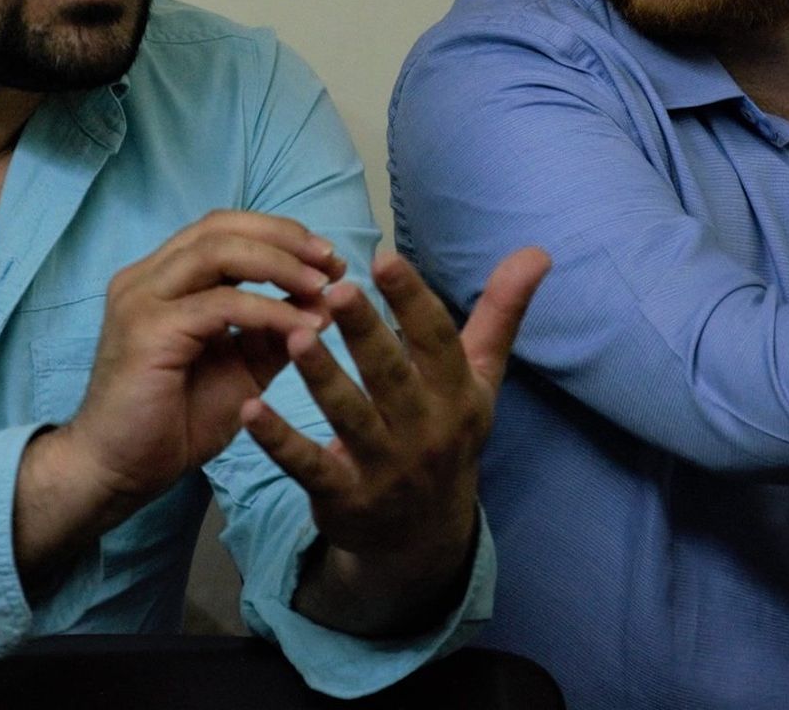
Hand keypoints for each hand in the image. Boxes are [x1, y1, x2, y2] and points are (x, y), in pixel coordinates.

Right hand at [14, 211, 339, 588]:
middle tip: (332, 262)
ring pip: (219, 251)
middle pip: (221, 226)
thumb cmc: (173, 422)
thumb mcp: (238, 368)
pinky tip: (304, 327)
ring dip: (280, 265)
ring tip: (323, 287)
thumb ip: (272, 333)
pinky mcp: (148, 329)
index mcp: (161, 278)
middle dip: (285, 238)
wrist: (118, 472)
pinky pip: (221, 304)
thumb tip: (324, 302)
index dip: (279, 234)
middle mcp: (145, 277)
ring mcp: (141, 298)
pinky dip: (270, 309)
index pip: (222, 228)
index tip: (327, 258)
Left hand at [241, 246, 550, 633]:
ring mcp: (384, 468)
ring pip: (350, 418)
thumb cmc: (448, 432)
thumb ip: (501, 313)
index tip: (385, 258)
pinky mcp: (344, 498)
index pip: (436, 341)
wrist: (425, 536)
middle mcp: (425, 431)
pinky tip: (250, 409)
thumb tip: (538, 251)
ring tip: (295, 336)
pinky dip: (279, 441)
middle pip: (392, 376)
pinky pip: (309, 466)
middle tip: (337, 289)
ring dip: (323, 379)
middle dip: (367, 333)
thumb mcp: (481, 377)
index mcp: (456, 394)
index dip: (413, 300)